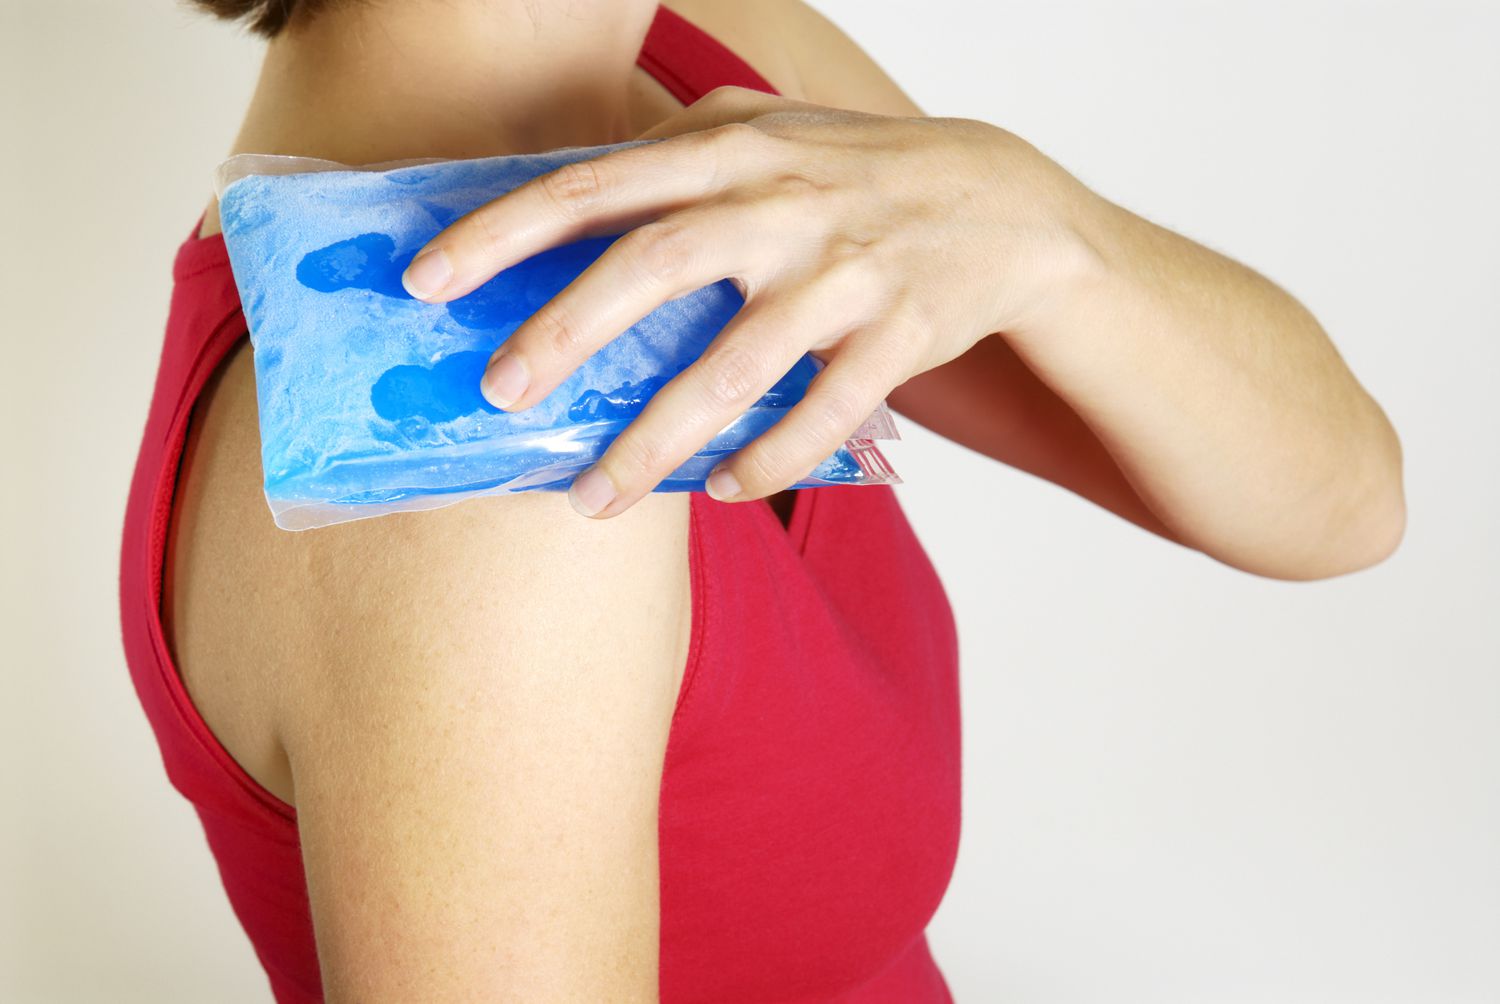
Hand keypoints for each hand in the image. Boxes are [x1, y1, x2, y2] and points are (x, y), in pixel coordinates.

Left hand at [400, 85, 1081, 517]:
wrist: (1003, 204)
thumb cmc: (856, 172)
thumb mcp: (767, 131)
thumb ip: (673, 153)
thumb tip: (563, 195)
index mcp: (732, 150)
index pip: (597, 185)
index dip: (506, 232)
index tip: (429, 282)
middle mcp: (782, 203)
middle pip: (654, 266)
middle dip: (566, 332)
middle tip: (499, 396)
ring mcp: (844, 271)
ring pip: (736, 366)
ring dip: (657, 438)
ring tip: (593, 497)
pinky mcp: (900, 334)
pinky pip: (824, 414)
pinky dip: (770, 461)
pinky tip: (723, 490)